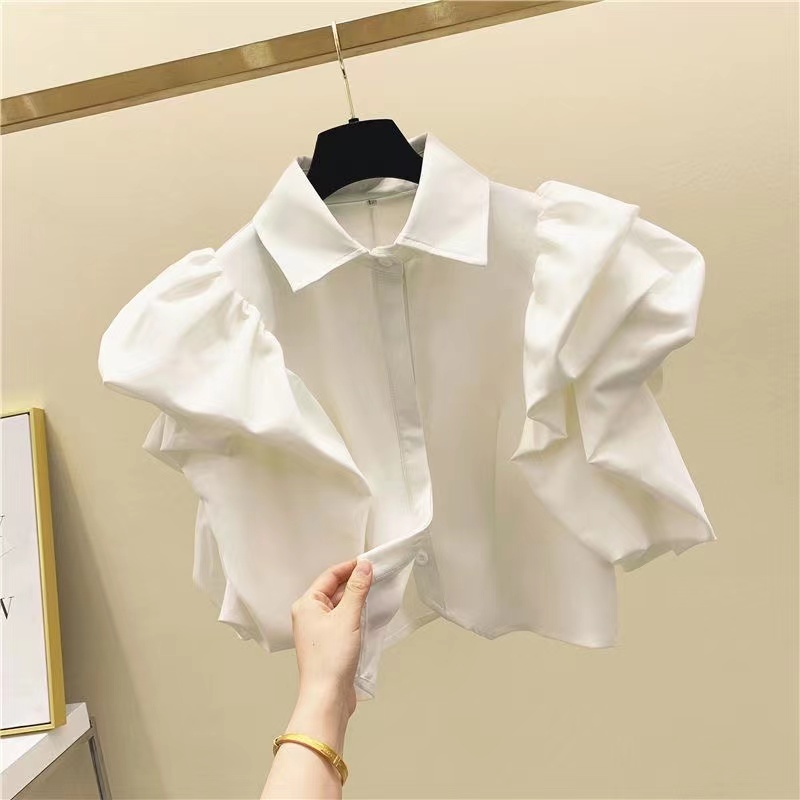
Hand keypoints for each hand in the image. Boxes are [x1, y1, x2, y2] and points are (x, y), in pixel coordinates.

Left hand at [291, 558, 372, 716]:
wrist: (327, 697)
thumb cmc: (330, 660)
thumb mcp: (347, 617)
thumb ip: (356, 589)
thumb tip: (364, 568)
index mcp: (306, 605)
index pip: (329, 576)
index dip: (349, 567)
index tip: (368, 563)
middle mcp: (309, 616)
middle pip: (334, 590)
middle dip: (354, 583)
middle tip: (376, 576)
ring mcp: (319, 631)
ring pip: (340, 606)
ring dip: (356, 600)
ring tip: (375, 593)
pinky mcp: (329, 644)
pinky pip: (343, 621)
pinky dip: (356, 615)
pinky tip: (368, 615)